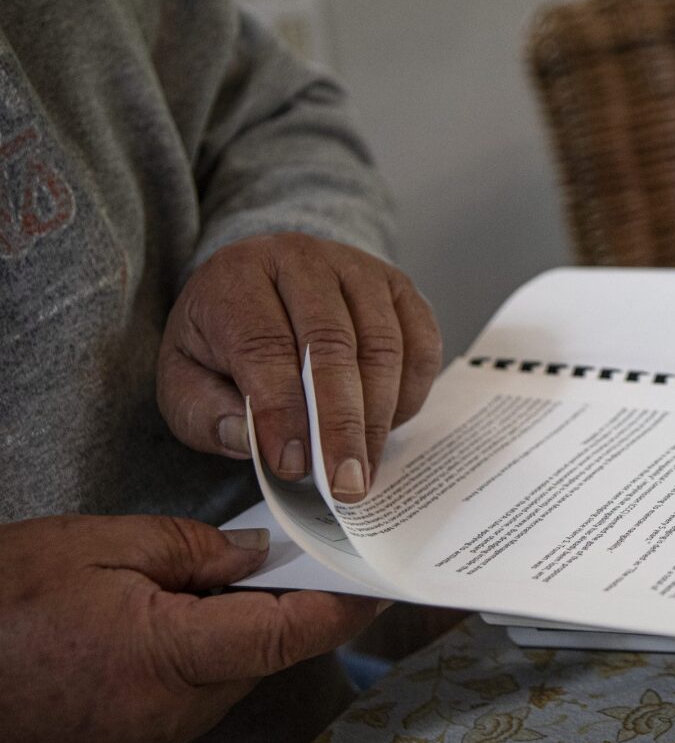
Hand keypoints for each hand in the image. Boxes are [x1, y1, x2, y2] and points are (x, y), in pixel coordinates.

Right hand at [0, 515, 381, 742]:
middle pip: (256, 660)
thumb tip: (253, 557)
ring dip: (222, 640)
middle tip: (261, 560)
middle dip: (267, 610)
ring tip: (175, 593)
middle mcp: (166, 716)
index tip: (375, 588)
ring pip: (221, 683)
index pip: (283, 635)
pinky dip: (186, 666)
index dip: (338, 610)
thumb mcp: (95, 546)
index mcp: (168, 658)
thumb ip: (190, 548)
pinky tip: (151, 631)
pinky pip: (183, 705)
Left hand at [158, 233, 442, 501]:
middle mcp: (303, 260)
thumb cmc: (224, 339)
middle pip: (332, 345)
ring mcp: (359, 269)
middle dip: (341, 424)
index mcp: (238, 277)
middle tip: (344, 482)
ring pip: (383, 347)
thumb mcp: (185, 378)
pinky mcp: (400, 288)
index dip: (281, 409)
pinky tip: (387, 427)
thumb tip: (250, 439)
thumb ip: (205, 414)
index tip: (293, 465)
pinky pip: (420, 345)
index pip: (265, 346)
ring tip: (365, 470)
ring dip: (378, 418)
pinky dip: (409, 394)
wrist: (265, 287)